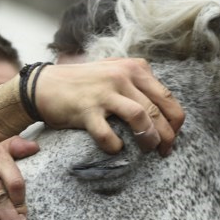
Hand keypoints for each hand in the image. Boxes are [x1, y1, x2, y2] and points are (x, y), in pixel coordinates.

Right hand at [35, 58, 184, 156]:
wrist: (44, 85)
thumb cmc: (83, 84)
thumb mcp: (115, 73)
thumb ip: (139, 85)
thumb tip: (163, 112)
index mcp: (135, 68)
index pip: (167, 97)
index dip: (175, 122)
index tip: (172, 136)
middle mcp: (122, 76)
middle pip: (158, 110)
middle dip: (166, 136)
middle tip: (164, 151)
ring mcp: (105, 92)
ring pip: (141, 119)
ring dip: (148, 140)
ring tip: (147, 151)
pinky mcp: (87, 109)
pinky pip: (109, 135)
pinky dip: (115, 146)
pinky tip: (115, 149)